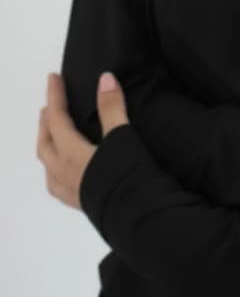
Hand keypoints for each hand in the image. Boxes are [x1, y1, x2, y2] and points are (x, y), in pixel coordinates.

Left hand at [36, 71, 129, 210]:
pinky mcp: (79, 203)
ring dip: (48, 144)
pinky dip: (55, 168)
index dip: (55, 96)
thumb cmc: (127, 176)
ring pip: (48, 163)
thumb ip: (112, 108)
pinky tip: (65, 170)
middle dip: (46, 122)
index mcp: (70, 153)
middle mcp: (63, 172)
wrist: (137, 218)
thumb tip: (105, 78)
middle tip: (50, 106)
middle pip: (45, 142)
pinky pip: (56, 182)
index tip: (53, 77)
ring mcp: (69, 190)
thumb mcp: (121, 137)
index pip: (57, 119)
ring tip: (53, 134)